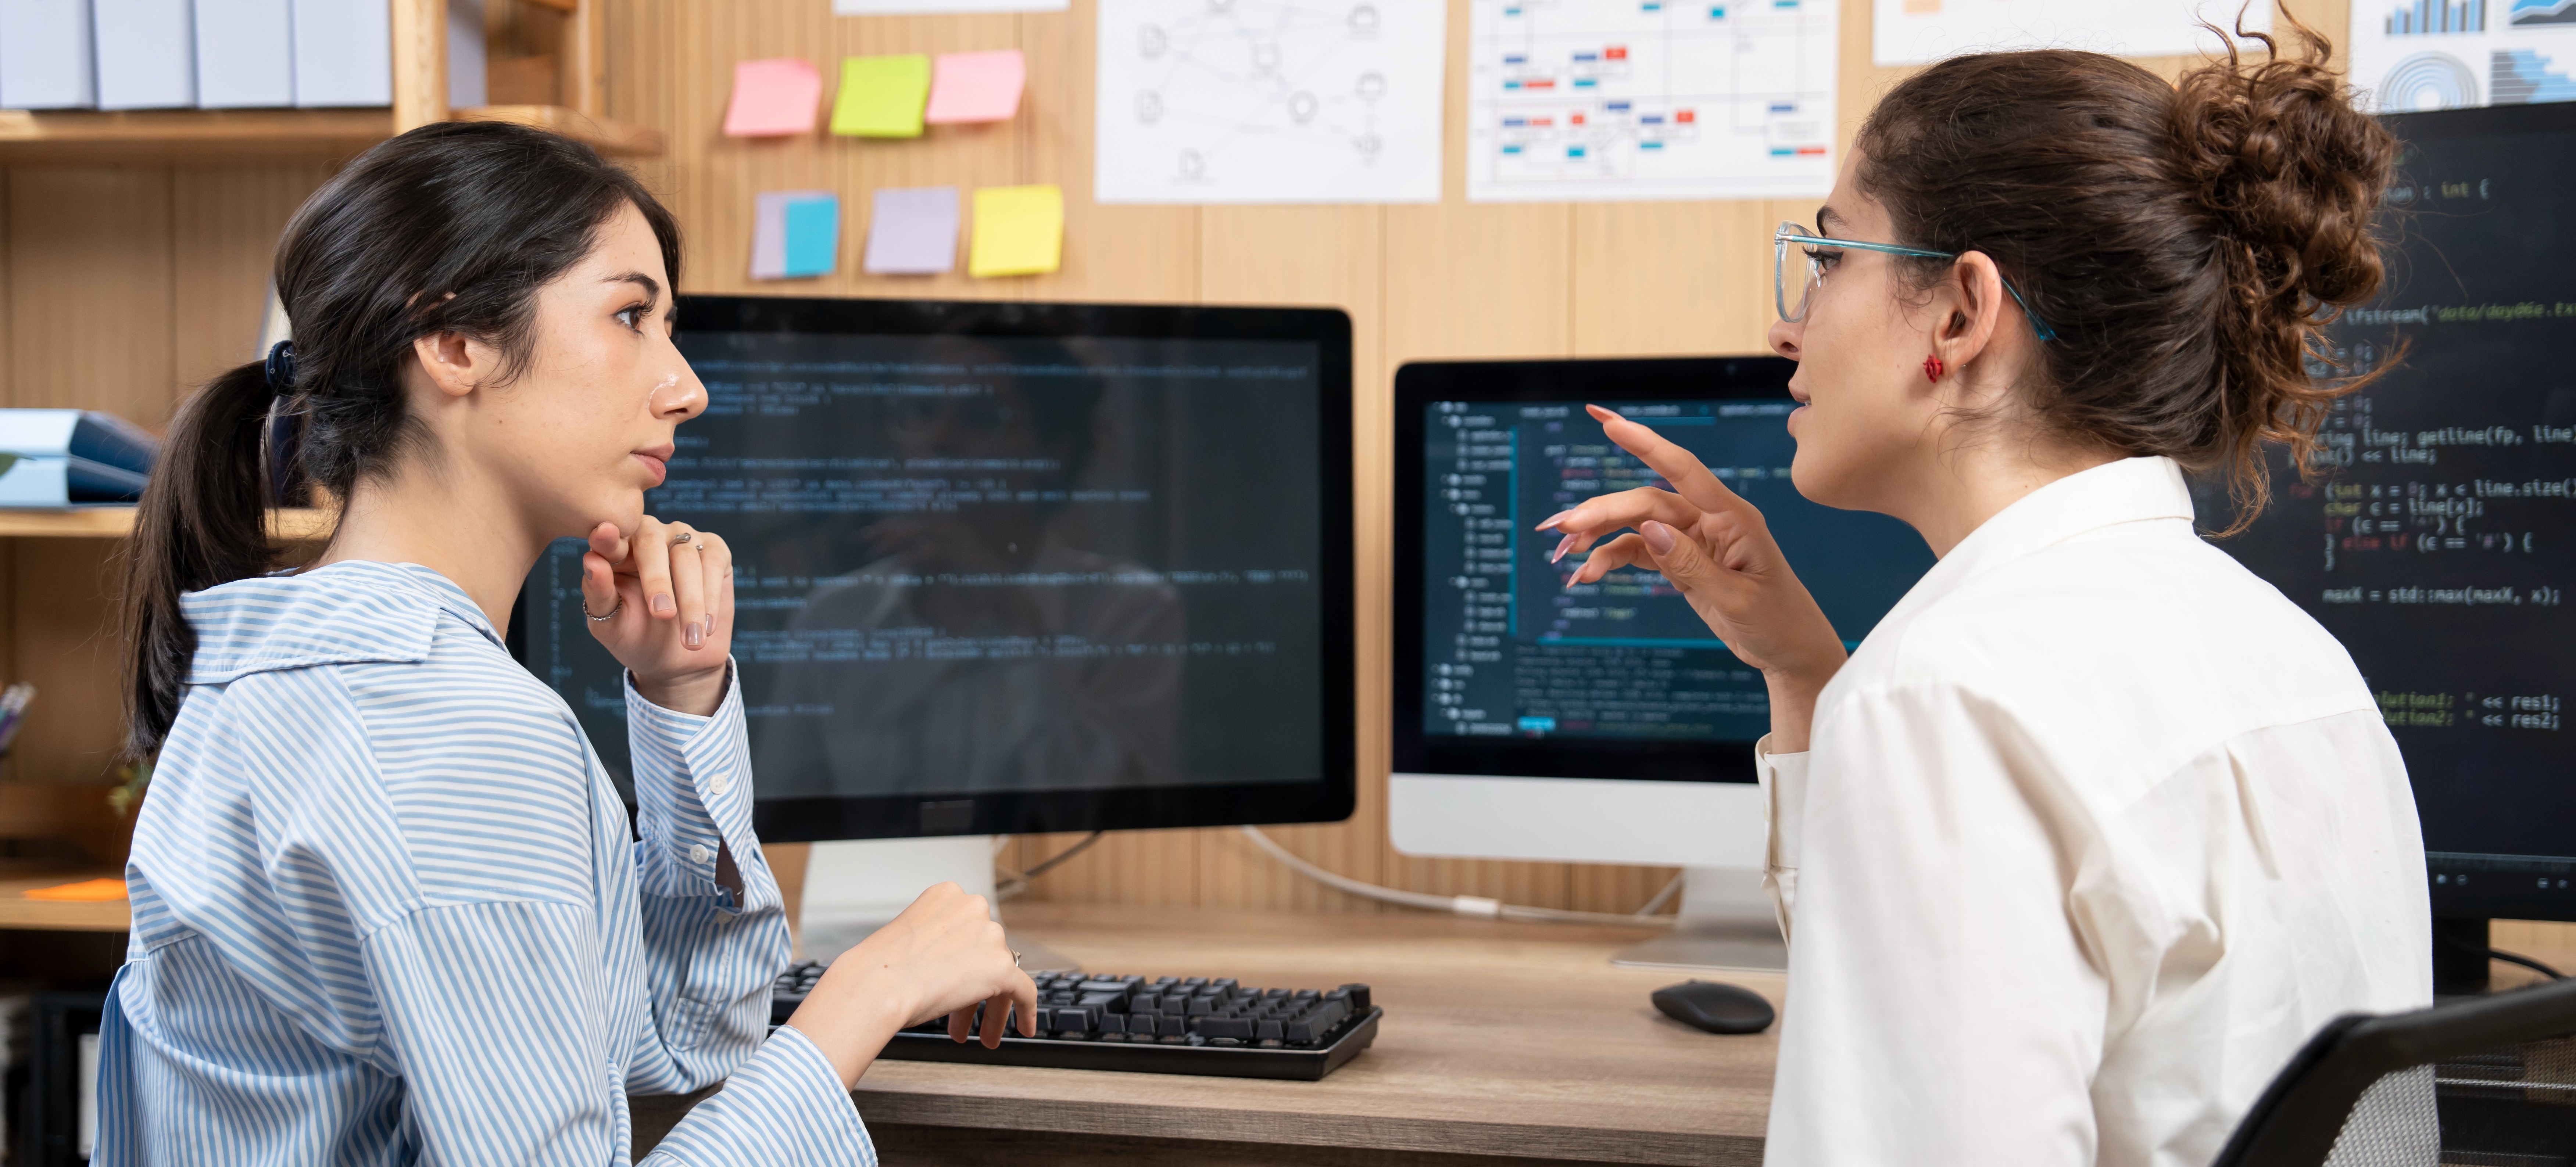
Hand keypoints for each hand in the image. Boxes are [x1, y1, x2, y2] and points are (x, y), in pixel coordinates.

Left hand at [581, 515, 733, 715]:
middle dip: (657, 581)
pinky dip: (711, 598)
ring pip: (687, 557)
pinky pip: (713, 563)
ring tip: (691, 641)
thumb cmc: (637, 637)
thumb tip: (591, 560)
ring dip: (690, 603)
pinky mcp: (714, 550)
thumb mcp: (609, 625)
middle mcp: (649, 536)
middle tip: (663, 616)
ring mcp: (684, 539)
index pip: (610, 539)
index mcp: (617, 550)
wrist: (677, 660)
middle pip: (651, 542)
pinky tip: (706, 626)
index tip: (603, 536)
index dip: (608, 540)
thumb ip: (598, 593)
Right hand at [784, 882, 1037, 1088]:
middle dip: (974, 989)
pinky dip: (1026, 1011)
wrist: (876, 986)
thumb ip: (934, 942)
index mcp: (947, 895)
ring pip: (1001, 975)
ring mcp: (989, 935)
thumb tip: (949, 966)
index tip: (956, 983)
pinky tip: (1023, 1028)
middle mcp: (973, 908)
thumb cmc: (878, 969)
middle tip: (963, 1016)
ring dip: (990, 1007)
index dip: (961, 962)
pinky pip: (1024, 991)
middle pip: (984, 953)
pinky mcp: (1001, 966)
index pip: (968, 931)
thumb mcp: (907, 938)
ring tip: (981, 1035)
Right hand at [1538, 405, 1848, 750]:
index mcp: (1733, 518)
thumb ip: (1691, 564)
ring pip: (1636, 524)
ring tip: (1564, 553)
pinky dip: (1611, 559)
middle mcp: (1711, 520)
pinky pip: (1639, 550)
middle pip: (1646, 503)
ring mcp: (1694, 539)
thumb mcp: (1736, 599)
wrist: (1790, 651)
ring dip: (1598, 534)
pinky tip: (1587, 574)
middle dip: (1601, 512)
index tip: (1606, 421)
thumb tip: (1648, 529)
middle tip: (1561, 529)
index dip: (1644, 443)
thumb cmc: (1777, 622)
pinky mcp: (1682, 560)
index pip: (1683, 469)